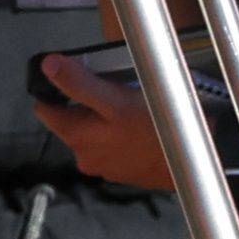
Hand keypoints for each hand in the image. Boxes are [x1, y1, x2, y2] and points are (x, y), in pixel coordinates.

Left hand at [26, 51, 173, 191]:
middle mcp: (85, 156)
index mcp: (76, 137)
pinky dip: (121, 133)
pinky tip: (141, 125)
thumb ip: (78, 83)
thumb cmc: (157, 131)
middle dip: (87, 104)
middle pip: (72, 120)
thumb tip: (48, 66)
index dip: (57, 89)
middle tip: (114, 91)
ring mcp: (105, 166)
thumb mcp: (115, 99)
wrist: (194, 160)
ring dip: (106, 119)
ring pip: (94, 132)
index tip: (77, 78)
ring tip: (131, 107)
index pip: (45, 109)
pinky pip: (113, 145)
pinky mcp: (124, 171)